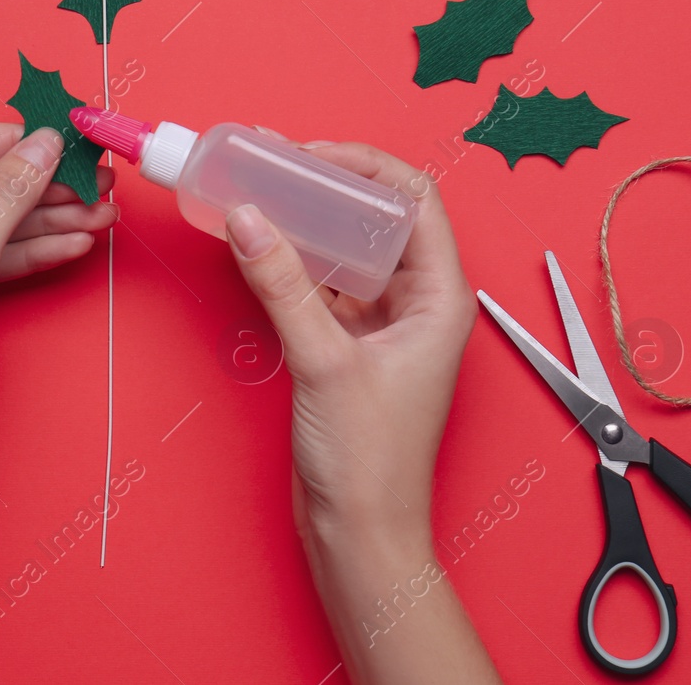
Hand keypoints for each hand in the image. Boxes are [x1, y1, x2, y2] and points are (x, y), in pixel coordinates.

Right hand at [224, 141, 474, 552]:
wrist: (360, 536)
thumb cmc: (372, 465)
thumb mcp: (324, 363)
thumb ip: (283, 285)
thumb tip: (250, 218)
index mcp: (440, 299)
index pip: (414, 199)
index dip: (363, 165)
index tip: (308, 155)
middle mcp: (417, 303)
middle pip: (376, 216)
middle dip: (324, 182)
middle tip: (271, 160)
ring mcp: (382, 324)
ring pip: (344, 248)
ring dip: (303, 217)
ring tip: (257, 188)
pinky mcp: (348, 346)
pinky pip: (320, 283)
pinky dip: (289, 258)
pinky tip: (256, 241)